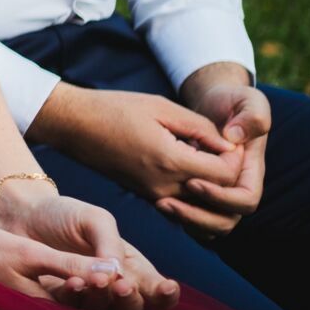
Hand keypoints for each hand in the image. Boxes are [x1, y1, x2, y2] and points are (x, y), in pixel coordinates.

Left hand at [0, 187, 179, 309]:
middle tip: (121, 285)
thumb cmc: (64, 214)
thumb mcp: (94, 219)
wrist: (23, 216)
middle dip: (131, 298)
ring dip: (104, 300)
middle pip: (133, 305)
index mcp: (130, 267)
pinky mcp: (62, 304)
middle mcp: (113, 289)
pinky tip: (72, 283)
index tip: (166, 287)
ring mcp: (88, 299)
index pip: (156, 290)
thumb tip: (120, 272)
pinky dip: (75, 299)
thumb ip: (110, 243)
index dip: (166, 293)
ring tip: (94, 280)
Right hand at [0, 222, 129, 309]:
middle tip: (126, 281)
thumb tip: (110, 270)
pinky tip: (91, 276)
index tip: (127, 280)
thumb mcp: (31, 253)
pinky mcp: (36, 300)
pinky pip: (67, 301)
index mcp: (46, 308)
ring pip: (80, 308)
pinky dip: (81, 290)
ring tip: (115, 278)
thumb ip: (70, 264)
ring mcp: (40, 309)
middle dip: (109, 298)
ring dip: (97, 293)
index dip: (113, 296)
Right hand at [29, 85, 240, 202]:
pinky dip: (192, 187)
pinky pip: (182, 201)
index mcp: (171, 162)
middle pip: (217, 193)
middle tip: (218, 146)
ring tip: (201, 153)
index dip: (234, 158)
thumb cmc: (115, 109)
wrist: (75, 125)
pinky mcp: (146, 196)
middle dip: (225, 171)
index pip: (226, 176)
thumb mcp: (162, 107)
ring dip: (210, 182)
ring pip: (201, 202)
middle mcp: (164, 187)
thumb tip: (229, 145)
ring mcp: (154, 195)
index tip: (227, 139)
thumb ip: (200, 128)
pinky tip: (184, 161)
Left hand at [166, 70, 270, 236]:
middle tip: (167, 202)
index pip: (245, 199)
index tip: (192, 181)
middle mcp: (236, 187)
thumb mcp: (248, 100)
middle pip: (225, 221)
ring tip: (161, 205)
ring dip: (187, 220)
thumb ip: (251, 116)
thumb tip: (234, 139)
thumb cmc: (231, 100)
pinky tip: (158, 202)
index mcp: (250, 170)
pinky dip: (180, 217)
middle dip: (198, 215)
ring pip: (209, 226)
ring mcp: (218, 192)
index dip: (221, 196)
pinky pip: (194, 218)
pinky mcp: (199, 192)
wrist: (214, 102)